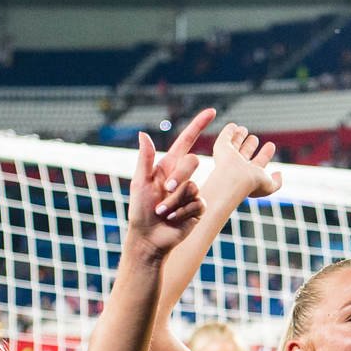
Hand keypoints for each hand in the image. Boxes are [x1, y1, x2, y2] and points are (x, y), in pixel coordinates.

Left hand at [126, 110, 213, 258]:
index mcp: (168, 167)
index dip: (198, 125)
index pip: (186, 141)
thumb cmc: (139, 211)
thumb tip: (143, 134)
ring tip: (163, 214)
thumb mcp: (139, 183)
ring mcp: (192, 193)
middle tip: (165, 191)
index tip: (212, 111)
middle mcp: (182, 177)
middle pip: (193, 162)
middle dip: (179, 176)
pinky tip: (175, 220)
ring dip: (175, 203)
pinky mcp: (199, 208)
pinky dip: (184, 212)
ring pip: (193, 187)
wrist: (149, 239)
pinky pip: (198, 203)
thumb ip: (145, 159)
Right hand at [209, 123, 283, 198]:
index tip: (271, 145)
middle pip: (245, 153)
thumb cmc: (251, 184)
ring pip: (235, 144)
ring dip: (239, 136)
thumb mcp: (270, 185)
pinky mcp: (221, 147)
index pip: (258, 162)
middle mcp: (238, 166)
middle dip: (250, 145)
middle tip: (254, 138)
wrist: (233, 180)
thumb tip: (279, 173)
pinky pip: (225, 137)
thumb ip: (277, 182)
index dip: (265, 154)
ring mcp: (229, 156)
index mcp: (249, 175)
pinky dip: (228, 131)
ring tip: (243, 129)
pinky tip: (232, 126)